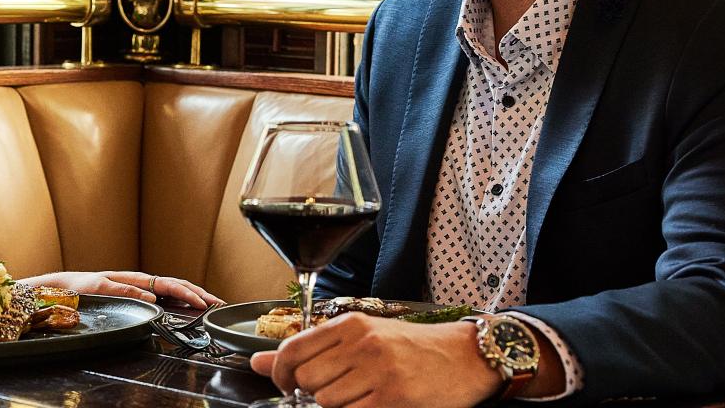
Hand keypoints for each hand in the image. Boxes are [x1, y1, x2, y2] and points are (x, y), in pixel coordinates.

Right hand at [20, 271, 224, 307]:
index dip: (196, 293)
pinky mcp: (102, 286)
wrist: (58, 288)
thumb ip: (139, 304)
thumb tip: (160, 310)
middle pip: (172, 283)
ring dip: (178, 290)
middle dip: (196, 292)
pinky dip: (139, 293)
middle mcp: (135, 280)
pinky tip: (152, 300)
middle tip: (215, 302)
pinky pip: (123, 289)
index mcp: (141, 285)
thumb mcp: (120, 301)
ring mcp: (119, 281)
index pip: (174, 287)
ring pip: (155, 283)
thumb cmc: (89, 296)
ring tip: (197, 300)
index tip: (214, 303)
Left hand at [250, 314, 496, 407]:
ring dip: (337, 406)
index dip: (280, 374)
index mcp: (352, 324)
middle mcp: (364, 344)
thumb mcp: (362, 338)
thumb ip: (310, 349)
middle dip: (312, 393)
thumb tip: (257, 362)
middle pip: (307, 381)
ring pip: (326, 402)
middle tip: (337, 392)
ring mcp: (380, 372)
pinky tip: (373, 404)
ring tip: (362, 397)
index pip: (292, 350)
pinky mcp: (394, 399)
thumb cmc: (413, 348)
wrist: (467, 358)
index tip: (286, 384)